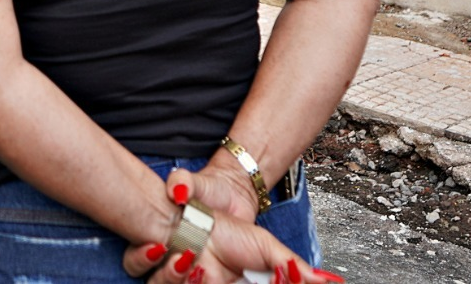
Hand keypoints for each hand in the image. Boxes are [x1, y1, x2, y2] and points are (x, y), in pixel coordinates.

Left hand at [123, 174, 338, 283]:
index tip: (216, 273)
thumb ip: (294, 270)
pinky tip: (156, 243)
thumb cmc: (240, 227)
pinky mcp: (146, 254)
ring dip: (169, 274)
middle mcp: (192, 282)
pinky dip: (144, 256)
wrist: (217, 195)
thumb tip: (332, 283)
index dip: (210, 283)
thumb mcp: (269, 249)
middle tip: (204, 267)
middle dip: (187, 281)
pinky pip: (137, 265)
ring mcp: (168, 271)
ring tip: (185, 254)